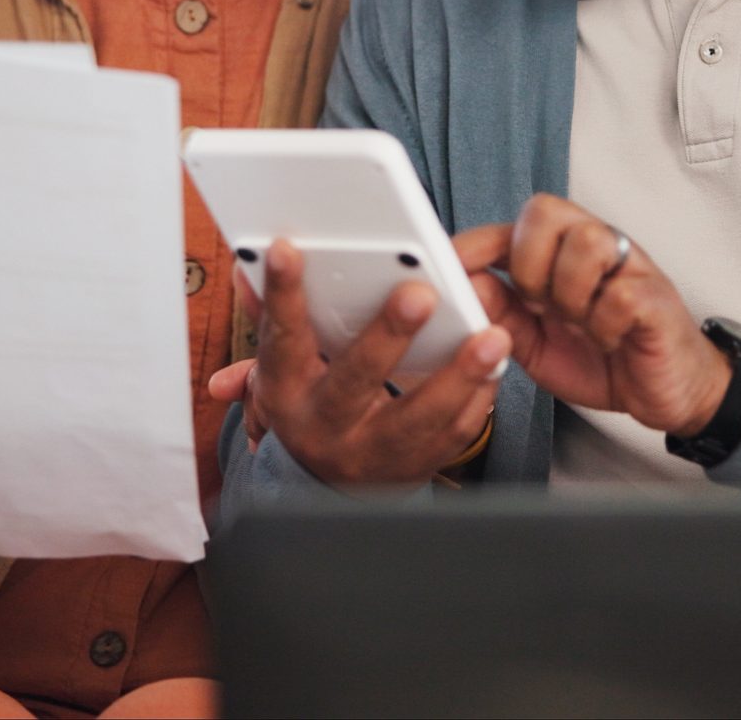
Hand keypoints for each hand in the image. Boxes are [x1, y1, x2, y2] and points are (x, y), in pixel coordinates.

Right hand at [205, 238, 506, 487]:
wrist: (329, 491)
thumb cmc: (309, 407)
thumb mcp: (282, 369)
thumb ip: (272, 317)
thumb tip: (245, 268)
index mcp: (286, 393)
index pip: (282, 339)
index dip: (282, 295)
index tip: (289, 248)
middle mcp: (324, 426)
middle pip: (354, 380)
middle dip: (387, 337)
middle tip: (419, 294)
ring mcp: (370, 452)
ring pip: (417, 416)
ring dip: (458, 375)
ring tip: (491, 337)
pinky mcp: (413, 467)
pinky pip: (450, 436)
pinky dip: (477, 401)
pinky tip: (496, 368)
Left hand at [456, 194, 730, 437]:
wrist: (667, 391)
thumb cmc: (604, 358)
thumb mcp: (535, 342)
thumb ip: (500, 314)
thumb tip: (464, 286)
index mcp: (562, 254)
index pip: (515, 224)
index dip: (478, 241)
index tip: (448, 264)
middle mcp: (597, 249)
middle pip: (549, 212)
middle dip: (529, 264)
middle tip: (539, 305)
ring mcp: (630, 268)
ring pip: (588, 242)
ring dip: (570, 293)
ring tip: (579, 324)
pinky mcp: (656, 299)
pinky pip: (620, 295)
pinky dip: (604, 324)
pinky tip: (608, 340)